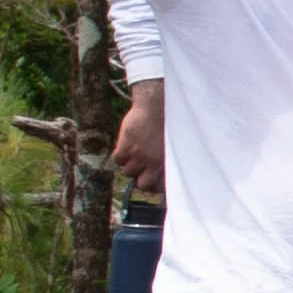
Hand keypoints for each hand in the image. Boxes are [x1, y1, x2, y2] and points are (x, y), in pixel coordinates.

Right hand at [115, 81, 168, 204]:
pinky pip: (117, 160)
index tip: (152, 179)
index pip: (159, 187)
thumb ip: (169, 159)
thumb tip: (162, 172)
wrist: (158, 105)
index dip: (155, 185)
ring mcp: (139, 156)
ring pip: (127, 172)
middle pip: (142, 185)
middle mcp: (154, 163)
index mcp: (169, 163)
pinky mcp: (126, 147)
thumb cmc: (170, 122)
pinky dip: (120, 155)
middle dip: (140, 180)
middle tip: (140, 170)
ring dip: (130, 164)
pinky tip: (127, 145)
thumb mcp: (175, 144)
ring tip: (136, 152)